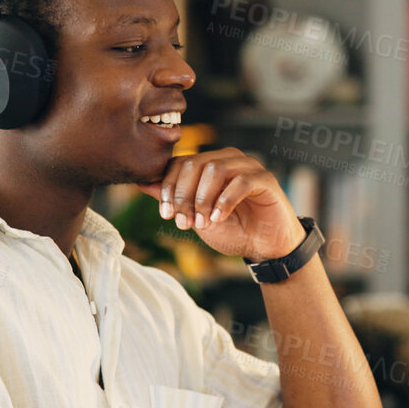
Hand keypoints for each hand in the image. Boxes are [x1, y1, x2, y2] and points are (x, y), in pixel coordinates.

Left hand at [139, 148, 303, 262]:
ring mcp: (248, 166)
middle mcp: (228, 159)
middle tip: (184, 222)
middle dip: (183, 195)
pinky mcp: (265, 179)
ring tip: (203, 223)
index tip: (167, 214)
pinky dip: (224, 201)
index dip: (169, 187)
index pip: (181, 163)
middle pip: (194, 164)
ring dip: (203, 199)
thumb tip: (143, 183)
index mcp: (210, 165)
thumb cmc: (233, 231)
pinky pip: (240, 182)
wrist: (265, 248)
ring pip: (215, 169)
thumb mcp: (196, 217)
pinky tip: (218, 219)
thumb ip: (174, 199)